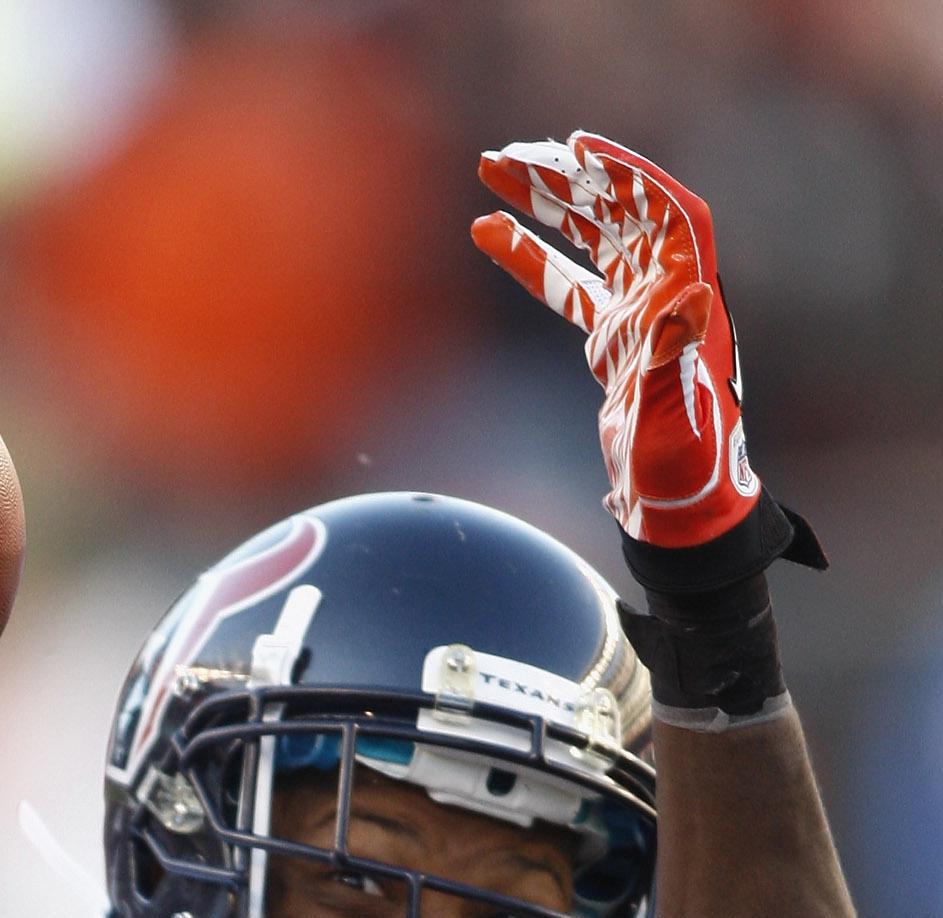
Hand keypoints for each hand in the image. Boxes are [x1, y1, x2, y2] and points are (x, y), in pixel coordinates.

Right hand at [473, 134, 758, 547]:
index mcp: (687, 301)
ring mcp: (638, 316)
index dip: (626, 174)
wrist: (681, 512)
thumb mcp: (674, 421)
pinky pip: (568, 286)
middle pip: (619, 215)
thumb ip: (675, 361)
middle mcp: (667, 296)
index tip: (580, 147)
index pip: (665, 215)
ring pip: (590, 240)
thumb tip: (690, 294)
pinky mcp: (612, 343)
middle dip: (567, 181)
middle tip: (508, 158)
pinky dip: (530, 258)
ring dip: (546, 204)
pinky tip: (486, 235)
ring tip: (492, 174)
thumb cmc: (685, 472)